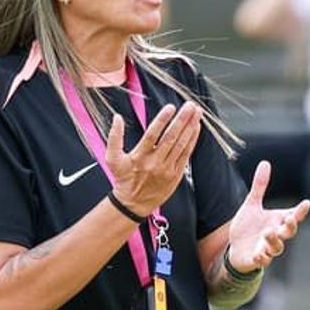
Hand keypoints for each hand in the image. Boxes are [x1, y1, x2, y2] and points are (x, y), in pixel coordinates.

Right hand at [105, 101, 201, 216]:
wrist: (134, 203)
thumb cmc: (123, 178)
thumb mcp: (112, 159)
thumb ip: (114, 137)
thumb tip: (117, 118)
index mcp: (140, 157)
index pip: (153, 135)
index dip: (162, 120)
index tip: (171, 107)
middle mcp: (155, 163)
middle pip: (171, 138)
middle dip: (182, 120)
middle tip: (190, 105)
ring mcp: (167, 169)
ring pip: (181, 145)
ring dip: (190, 128)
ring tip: (196, 113)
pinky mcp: (176, 175)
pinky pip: (186, 155)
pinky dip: (192, 141)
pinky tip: (196, 128)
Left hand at [226, 161, 309, 271]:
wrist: (236, 249)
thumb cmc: (248, 227)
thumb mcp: (251, 204)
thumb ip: (260, 186)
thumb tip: (265, 162)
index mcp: (277, 221)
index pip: (294, 216)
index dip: (301, 211)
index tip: (307, 203)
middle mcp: (276, 235)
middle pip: (289, 232)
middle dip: (290, 226)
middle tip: (289, 219)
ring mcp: (267, 248)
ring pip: (277, 248)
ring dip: (274, 241)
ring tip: (268, 232)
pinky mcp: (257, 259)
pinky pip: (263, 261)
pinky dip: (262, 258)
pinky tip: (259, 255)